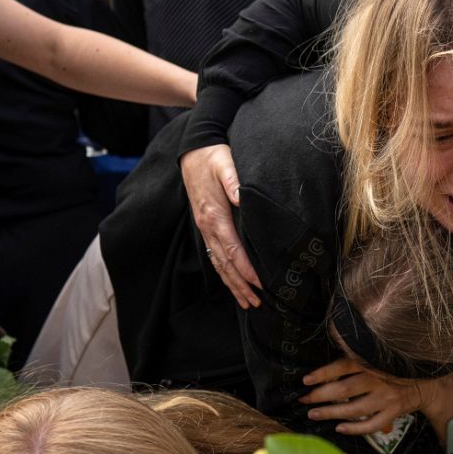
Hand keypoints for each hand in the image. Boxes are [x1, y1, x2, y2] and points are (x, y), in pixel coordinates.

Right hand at [181, 145, 259, 308]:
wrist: (193, 151)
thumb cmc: (213, 157)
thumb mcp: (225, 164)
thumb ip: (234, 181)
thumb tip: (242, 198)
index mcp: (214, 215)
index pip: (232, 248)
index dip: (246, 268)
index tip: (260, 283)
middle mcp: (207, 226)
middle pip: (225, 263)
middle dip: (241, 285)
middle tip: (257, 303)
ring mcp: (204, 228)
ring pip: (219, 263)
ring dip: (233, 284)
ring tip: (248, 302)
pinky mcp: (205, 226)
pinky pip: (214, 255)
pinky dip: (225, 273)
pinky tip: (233, 282)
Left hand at [301, 359, 422, 435]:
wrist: (426, 383)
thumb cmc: (395, 369)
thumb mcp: (378, 359)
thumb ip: (358, 360)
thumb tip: (328, 366)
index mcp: (373, 363)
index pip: (343, 367)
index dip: (322, 374)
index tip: (305, 380)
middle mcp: (379, 380)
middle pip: (344, 390)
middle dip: (320, 396)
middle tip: (305, 400)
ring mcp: (386, 398)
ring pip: (354, 410)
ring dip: (331, 413)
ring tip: (314, 414)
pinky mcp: (393, 413)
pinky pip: (371, 425)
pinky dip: (354, 429)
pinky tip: (339, 428)